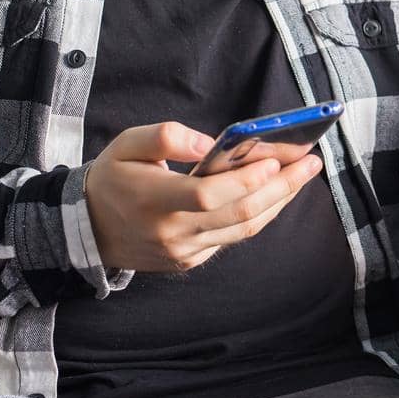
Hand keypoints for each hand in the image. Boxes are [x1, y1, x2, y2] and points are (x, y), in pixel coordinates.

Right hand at [81, 121, 322, 272]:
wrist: (87, 229)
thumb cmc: (113, 178)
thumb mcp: (127, 144)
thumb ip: (166, 137)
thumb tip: (208, 144)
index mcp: (154, 201)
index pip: (208, 195)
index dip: (245, 180)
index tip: (276, 159)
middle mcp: (172, 232)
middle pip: (239, 214)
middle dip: (281, 187)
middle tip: (311, 163)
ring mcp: (184, 252)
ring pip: (243, 228)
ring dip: (279, 201)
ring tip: (303, 174)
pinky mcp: (190, 260)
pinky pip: (232, 237)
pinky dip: (259, 213)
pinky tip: (276, 193)